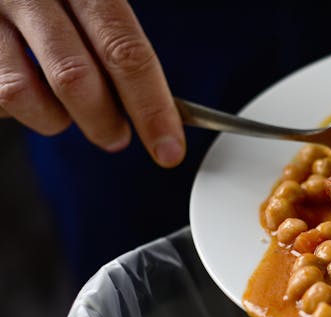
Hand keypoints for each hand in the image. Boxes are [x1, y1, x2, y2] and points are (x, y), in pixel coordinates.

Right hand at [0, 0, 184, 166]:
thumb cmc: (58, 3)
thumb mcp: (92, 7)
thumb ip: (116, 49)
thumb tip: (156, 113)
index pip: (126, 52)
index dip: (152, 107)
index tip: (169, 149)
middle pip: (76, 77)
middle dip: (104, 122)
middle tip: (116, 138)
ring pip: (23, 92)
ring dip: (53, 119)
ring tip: (64, 112)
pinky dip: (21, 110)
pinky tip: (31, 94)